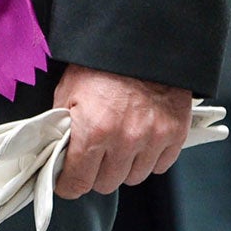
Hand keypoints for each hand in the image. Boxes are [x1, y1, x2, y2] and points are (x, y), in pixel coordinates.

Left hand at [52, 65, 192, 196]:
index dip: (68, 185)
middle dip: (95, 173)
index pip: (78, 180)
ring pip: (133, 178)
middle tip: (92, 157)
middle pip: (106, 183)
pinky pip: (158, 166)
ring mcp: (152, 140)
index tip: (66, 184)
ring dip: (123, 167)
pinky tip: (139, 140)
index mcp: (93, 130)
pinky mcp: (174, 136)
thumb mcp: (68, 91)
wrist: (140, 45)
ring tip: (117, 144)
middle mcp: (124, 141)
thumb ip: (63, 126)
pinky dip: (148, 159)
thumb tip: (56, 151)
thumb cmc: (101, 65)